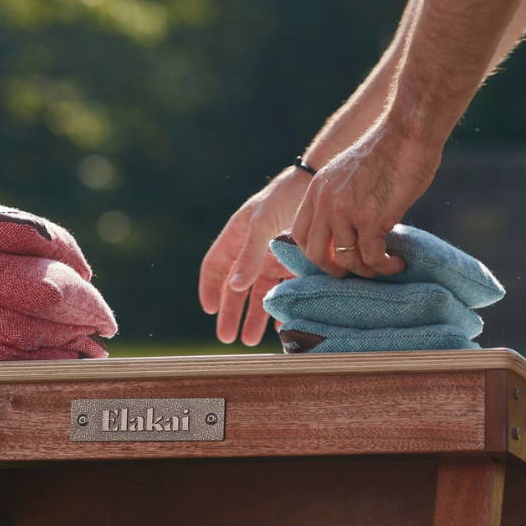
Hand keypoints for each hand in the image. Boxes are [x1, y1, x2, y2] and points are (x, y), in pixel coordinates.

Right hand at [199, 167, 307, 344]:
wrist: (317, 185)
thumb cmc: (283, 198)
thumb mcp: (261, 225)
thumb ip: (249, 256)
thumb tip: (234, 287)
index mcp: (235, 237)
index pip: (214, 267)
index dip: (209, 288)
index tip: (208, 309)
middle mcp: (251, 251)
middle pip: (235, 288)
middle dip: (230, 313)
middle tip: (226, 337)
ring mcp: (271, 258)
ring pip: (258, 294)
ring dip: (254, 317)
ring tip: (250, 340)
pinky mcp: (292, 264)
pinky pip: (283, 291)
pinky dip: (281, 309)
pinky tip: (281, 326)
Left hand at [291, 124, 439, 276]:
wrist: (408, 132)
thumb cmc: (389, 150)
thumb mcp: (349, 173)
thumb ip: (341, 197)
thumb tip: (348, 229)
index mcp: (317, 190)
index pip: (300, 234)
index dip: (314, 255)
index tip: (334, 261)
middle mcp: (326, 202)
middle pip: (315, 254)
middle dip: (334, 270)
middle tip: (355, 272)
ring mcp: (346, 211)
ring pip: (347, 260)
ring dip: (366, 270)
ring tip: (384, 266)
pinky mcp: (370, 219)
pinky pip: (372, 258)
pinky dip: (386, 267)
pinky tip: (398, 263)